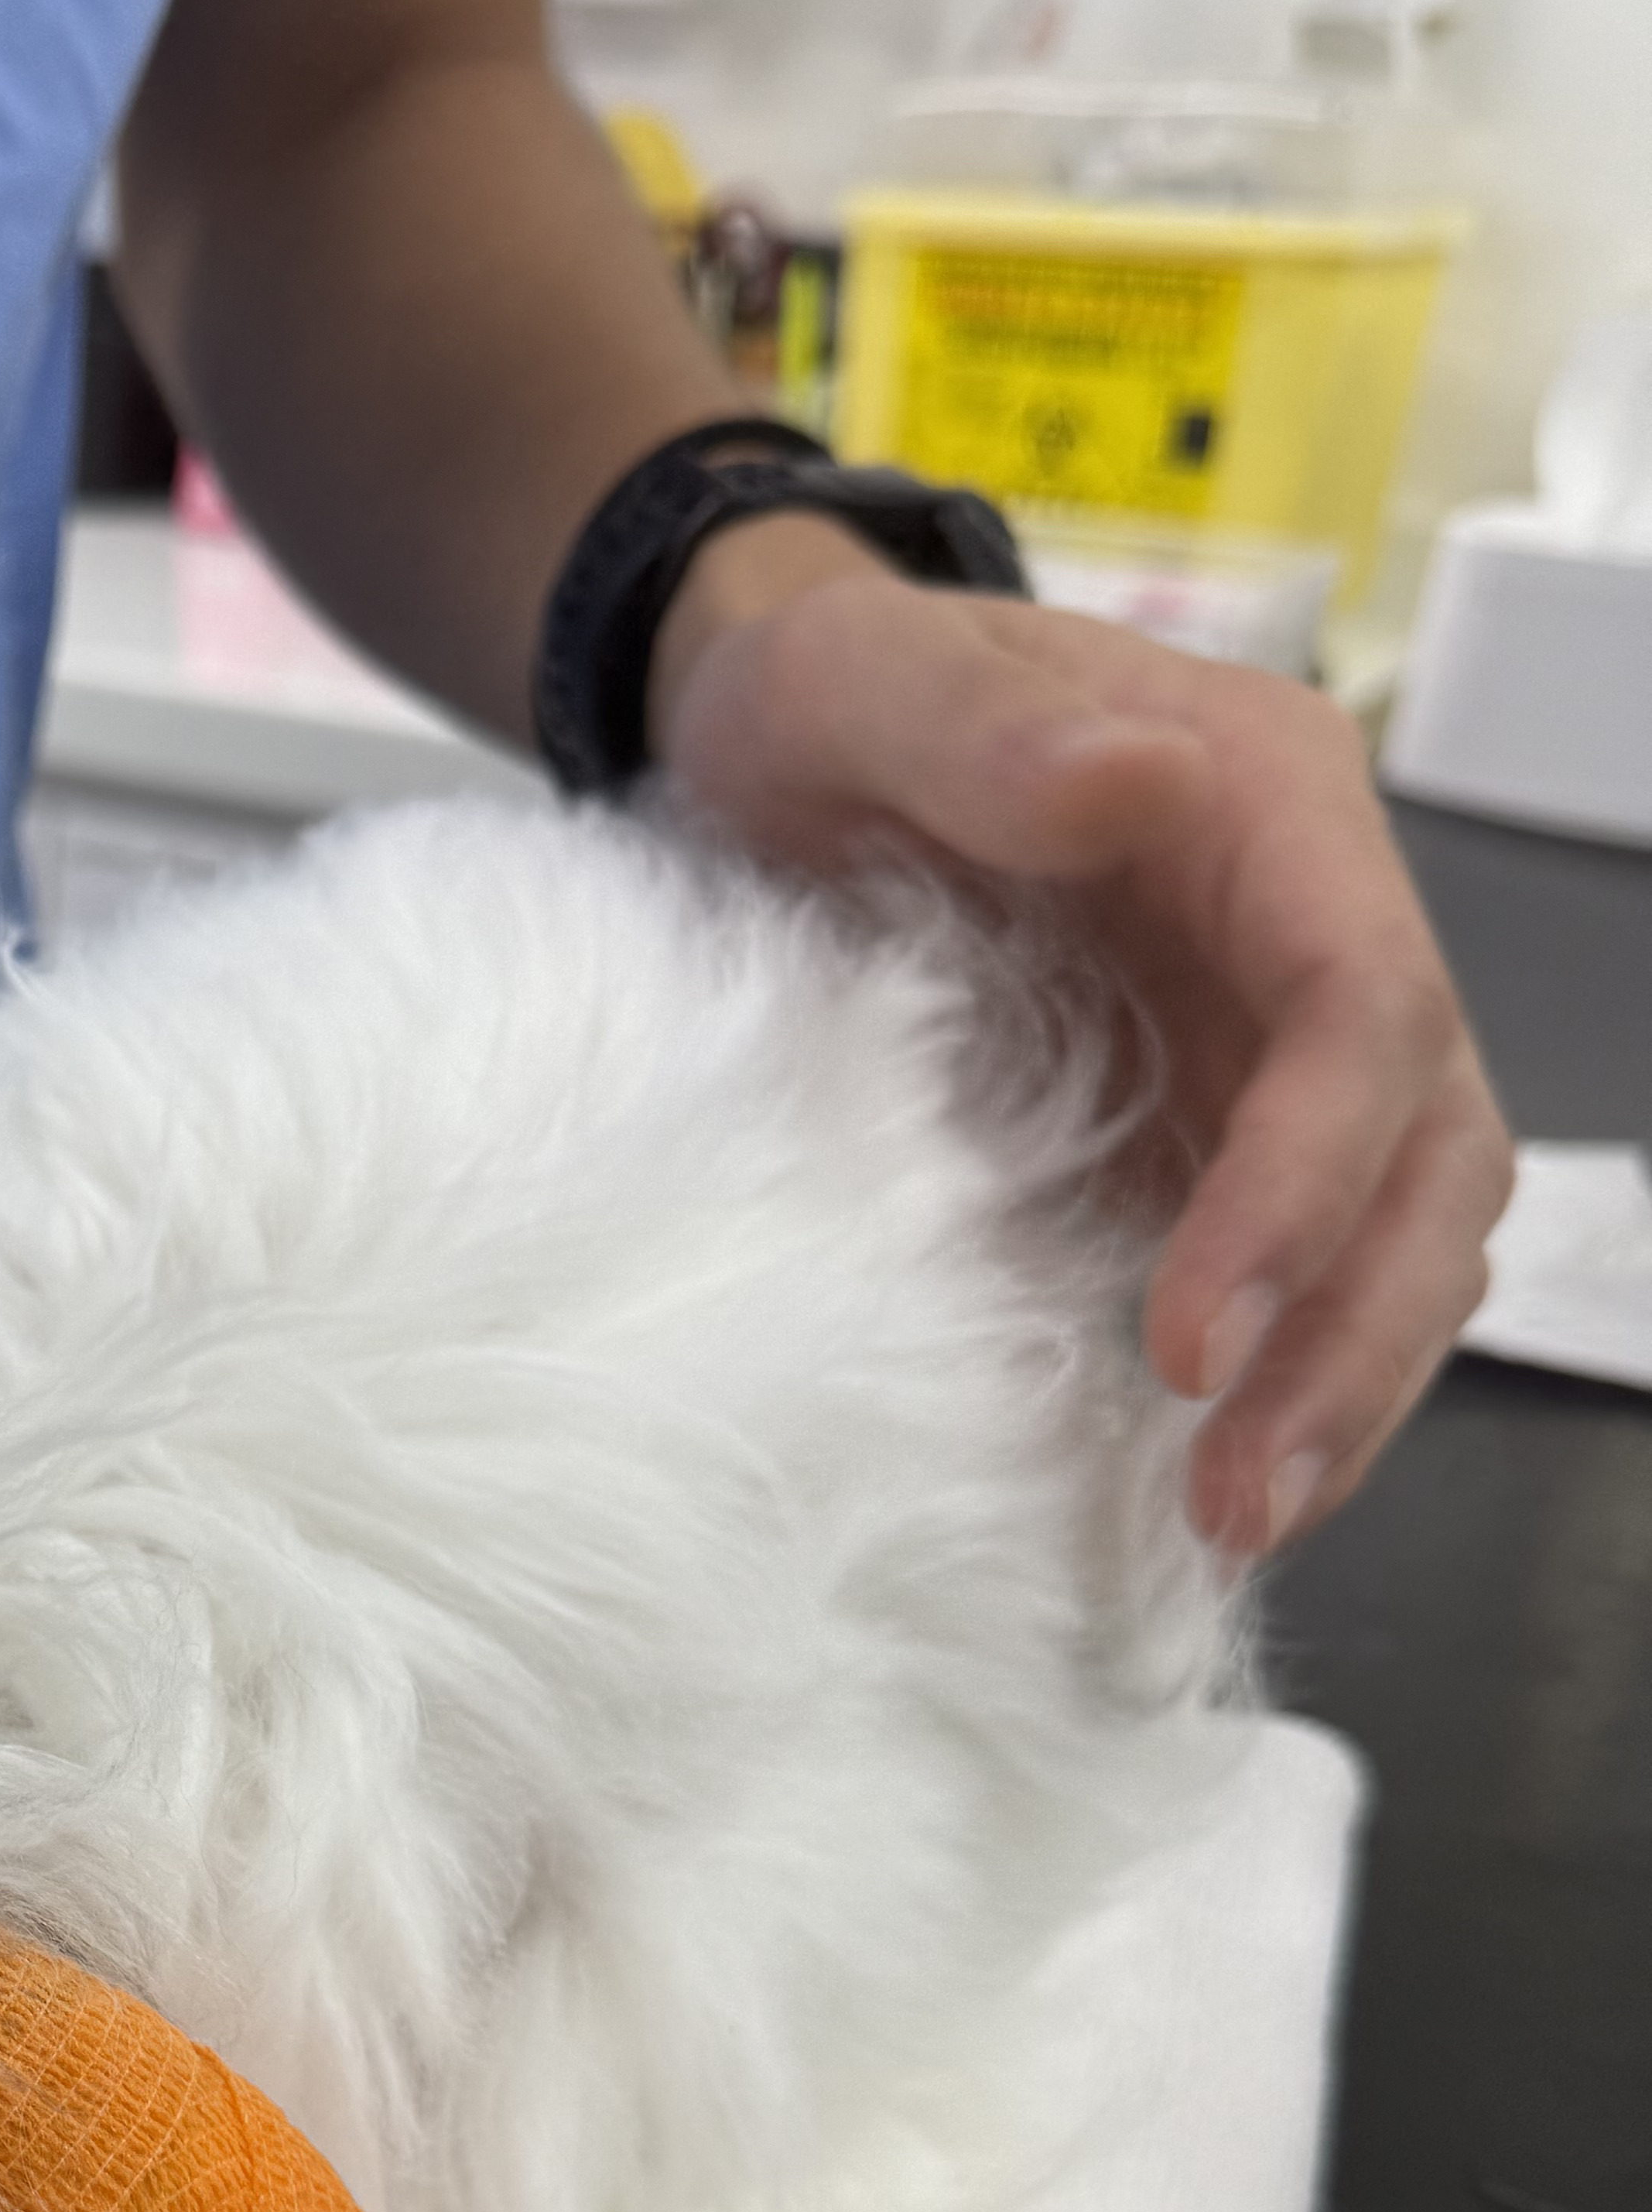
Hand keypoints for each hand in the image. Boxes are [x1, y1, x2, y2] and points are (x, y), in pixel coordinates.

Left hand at [652, 519, 1515, 1553]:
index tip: (1196, 1334)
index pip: (1365, 1009)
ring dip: (1345, 1381)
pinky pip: (1308, 1259)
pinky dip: (1285, 1372)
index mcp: (1265, 804)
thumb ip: (988, 733)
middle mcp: (1309, 923)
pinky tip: (1204, 1484)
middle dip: (1356, 1333)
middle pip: (1426, 1146)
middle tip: (1242, 1496)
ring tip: (1233, 1523)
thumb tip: (1130, 780)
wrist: (785, 734)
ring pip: (1402, 1223)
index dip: (1307, 1183)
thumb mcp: (859, 688)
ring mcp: (1273, 1032)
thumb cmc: (823, 701)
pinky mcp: (1218, 1120)